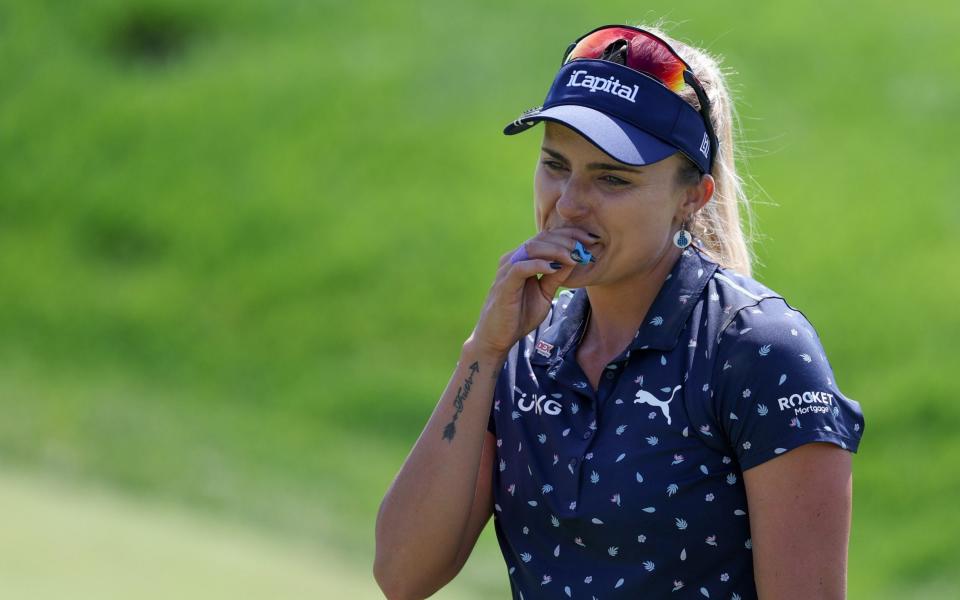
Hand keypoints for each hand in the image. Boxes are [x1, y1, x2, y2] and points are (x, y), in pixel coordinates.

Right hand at [469, 227, 598, 356]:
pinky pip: (521, 268)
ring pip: (531, 248)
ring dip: (556, 250)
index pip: (546, 238)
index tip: (591, 240)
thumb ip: (556, 277)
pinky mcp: (504, 284)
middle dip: (567, 240)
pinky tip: (555, 268)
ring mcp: (507, 270)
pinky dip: (539, 265)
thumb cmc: (519, 316)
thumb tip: (575, 259)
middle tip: (586, 246)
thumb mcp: (544, 294)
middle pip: (541, 238)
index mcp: (522, 259)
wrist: (497, 338)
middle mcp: (513, 259)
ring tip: (574, 257)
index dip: (569, 235)